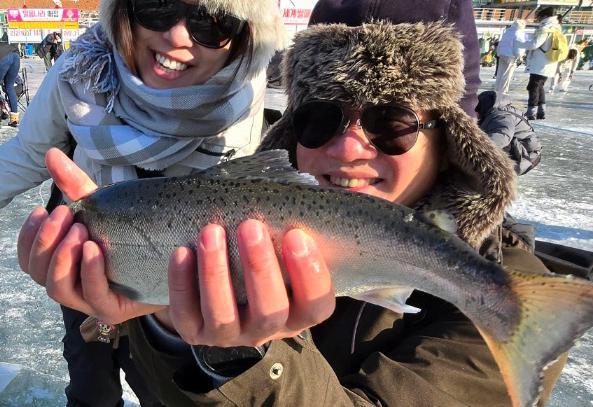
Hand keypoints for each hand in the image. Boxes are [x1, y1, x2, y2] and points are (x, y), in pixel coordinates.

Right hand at [18, 148, 162, 322]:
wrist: (177, 262)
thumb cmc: (134, 237)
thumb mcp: (105, 209)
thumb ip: (78, 186)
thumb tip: (52, 153)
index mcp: (64, 265)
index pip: (30, 260)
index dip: (30, 237)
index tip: (43, 209)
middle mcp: (73, 285)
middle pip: (39, 273)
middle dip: (47, 242)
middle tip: (65, 214)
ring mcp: (91, 301)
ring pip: (59, 289)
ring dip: (64, 258)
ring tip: (80, 231)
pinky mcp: (115, 309)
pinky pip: (94, 296)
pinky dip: (90, 272)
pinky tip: (95, 250)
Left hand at [157, 219, 334, 346]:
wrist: (222, 285)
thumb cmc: (263, 259)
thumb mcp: (285, 253)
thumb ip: (296, 236)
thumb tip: (303, 201)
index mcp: (298, 313)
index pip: (317, 305)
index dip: (310, 274)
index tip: (297, 236)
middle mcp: (267, 329)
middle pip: (270, 311)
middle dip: (260, 268)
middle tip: (251, 227)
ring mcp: (230, 335)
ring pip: (224, 316)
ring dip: (216, 273)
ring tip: (211, 232)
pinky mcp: (195, 332)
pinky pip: (186, 314)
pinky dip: (182, 284)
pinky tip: (182, 252)